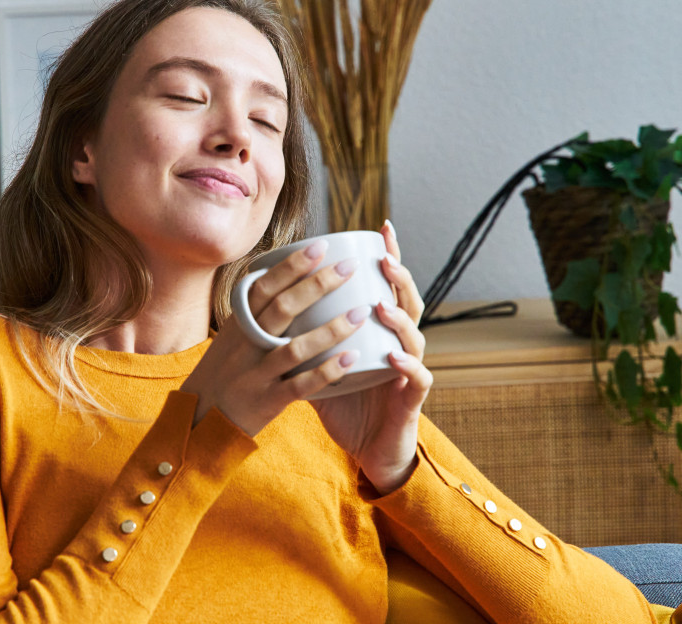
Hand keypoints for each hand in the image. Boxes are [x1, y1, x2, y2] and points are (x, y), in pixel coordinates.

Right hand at [180, 240, 369, 436]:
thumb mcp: (231, 339)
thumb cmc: (223, 374)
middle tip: (350, 266)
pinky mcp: (267, 402)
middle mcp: (245, 346)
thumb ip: (256, 315)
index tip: (322, 246)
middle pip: (282, 309)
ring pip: (295, 347)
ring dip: (331, 328)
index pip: (264, 287)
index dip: (292, 266)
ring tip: (362, 311)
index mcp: (238, 325)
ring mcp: (256, 375)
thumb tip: (288, 278)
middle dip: (318, 284)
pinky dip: (328, 371)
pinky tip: (354, 358)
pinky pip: (301, 385)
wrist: (198, 423)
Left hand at [311, 220, 431, 493]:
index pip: (388, 288)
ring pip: (414, 337)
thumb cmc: (346, 405)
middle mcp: (401, 345)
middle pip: (408, 303)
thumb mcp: (319, 366)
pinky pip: (415, 379)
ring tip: (381, 305)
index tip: (381, 229)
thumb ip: (302, 339)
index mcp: (381, 333)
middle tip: (383, 259)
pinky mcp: (411, 401)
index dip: (391, 257)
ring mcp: (409, 372)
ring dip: (399, 319)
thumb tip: (265, 313)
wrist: (368, 452)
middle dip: (399, 278)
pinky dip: (405, 366)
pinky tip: (393, 356)